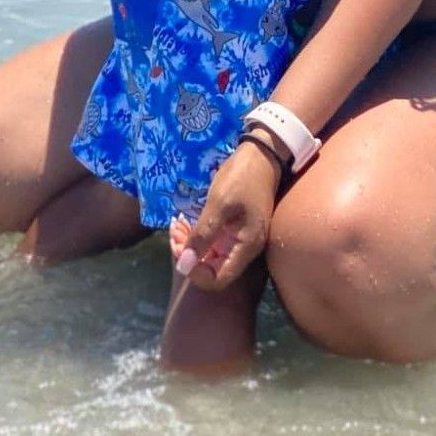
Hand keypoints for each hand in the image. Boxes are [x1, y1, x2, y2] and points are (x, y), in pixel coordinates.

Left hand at [169, 140, 281, 289]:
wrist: (261, 155)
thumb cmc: (242, 178)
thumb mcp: (219, 204)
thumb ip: (202, 235)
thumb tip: (184, 266)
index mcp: (246, 247)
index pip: (218, 280)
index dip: (195, 272)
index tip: (181, 250)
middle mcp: (244, 248)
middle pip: (210, 268)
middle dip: (188, 254)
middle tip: (174, 230)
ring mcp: (239, 238)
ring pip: (208, 255)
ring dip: (189, 244)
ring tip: (176, 223)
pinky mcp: (233, 229)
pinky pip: (212, 241)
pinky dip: (197, 234)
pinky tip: (185, 220)